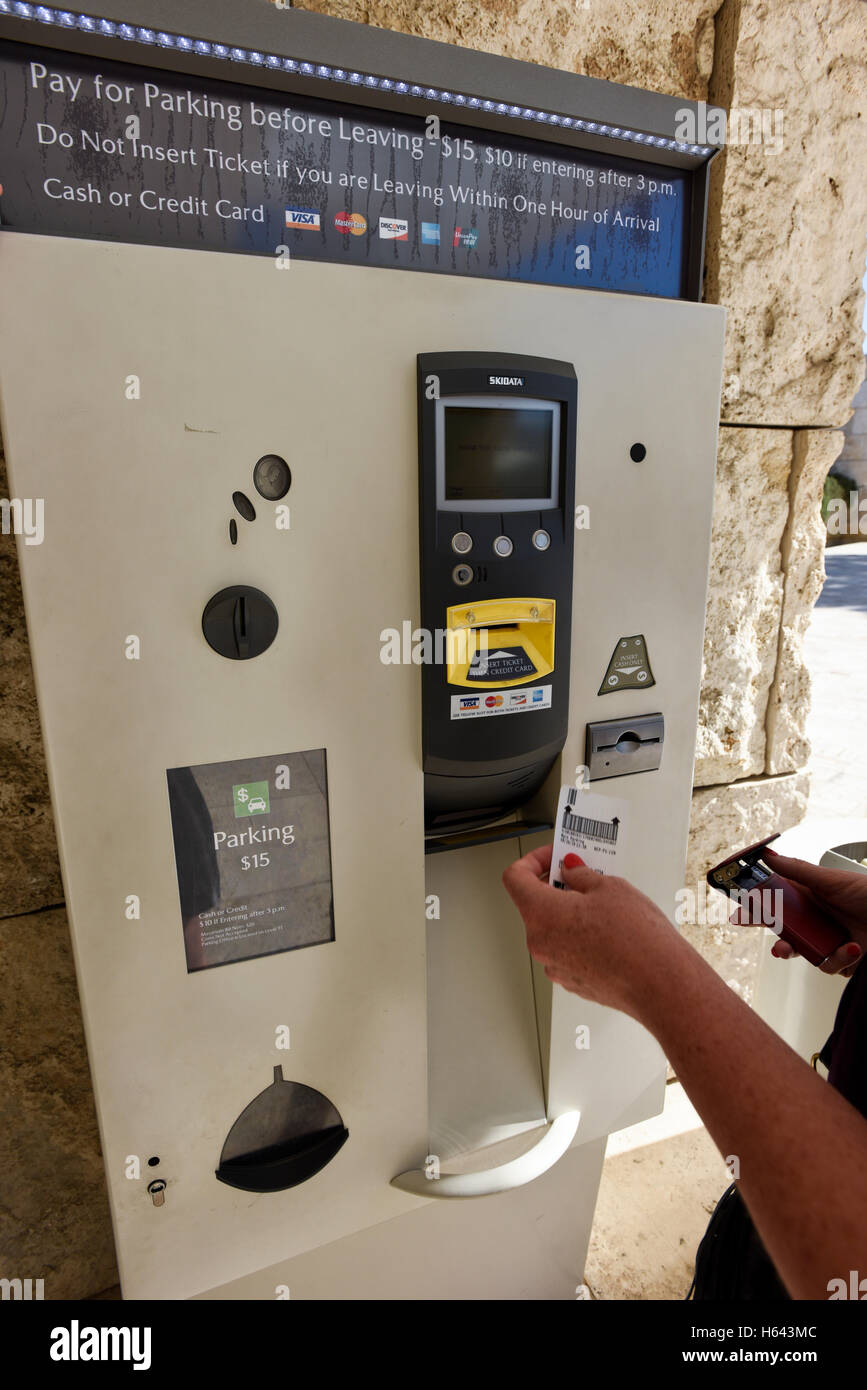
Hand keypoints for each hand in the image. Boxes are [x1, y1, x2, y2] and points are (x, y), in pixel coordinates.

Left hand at [502, 843, 685, 1018]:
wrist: (661, 985)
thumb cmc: (637, 939)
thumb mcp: (609, 888)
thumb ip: (580, 875)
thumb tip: (570, 870)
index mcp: (541, 914)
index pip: (515, 878)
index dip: (532, 861)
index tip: (553, 857)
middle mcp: (541, 944)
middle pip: (534, 905)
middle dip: (556, 886)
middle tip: (583, 876)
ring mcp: (555, 967)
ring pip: (553, 929)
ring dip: (569, 913)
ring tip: (602, 906)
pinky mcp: (573, 982)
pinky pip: (567, 951)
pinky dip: (579, 936)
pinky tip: (607, 932)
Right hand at [759, 849, 866, 976]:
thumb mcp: (832, 880)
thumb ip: (797, 871)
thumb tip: (768, 856)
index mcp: (809, 899)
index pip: (776, 905)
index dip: (756, 911)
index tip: (739, 915)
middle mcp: (816, 921)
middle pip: (787, 935)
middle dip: (780, 944)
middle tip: (778, 947)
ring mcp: (828, 941)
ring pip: (805, 955)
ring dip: (814, 955)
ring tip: (831, 947)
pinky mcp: (842, 959)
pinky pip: (831, 966)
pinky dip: (841, 958)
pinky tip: (854, 948)